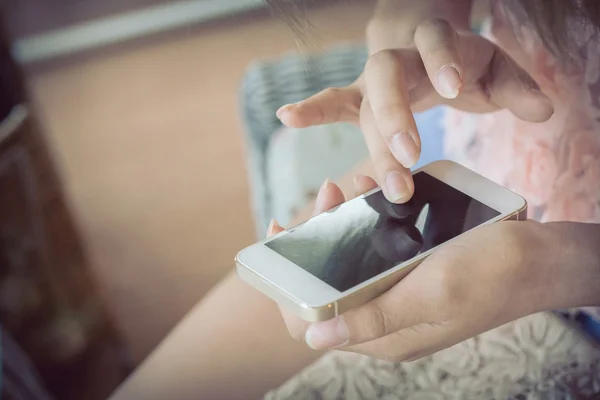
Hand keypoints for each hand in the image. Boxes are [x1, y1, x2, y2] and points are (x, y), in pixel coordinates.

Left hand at [267, 177, 565, 361]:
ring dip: (343, 223)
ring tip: (352, 186)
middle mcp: (385, 318)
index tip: (280, 234)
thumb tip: (313, 337)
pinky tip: (374, 192)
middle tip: (328, 193)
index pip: (311, 320)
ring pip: (349, 262)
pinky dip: (368, 221)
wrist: (542, 256)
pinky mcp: (411, 275)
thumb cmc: (493, 273)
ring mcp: (398, 294)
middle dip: (317, 237)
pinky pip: (375, 250)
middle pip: (326, 283)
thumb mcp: (432, 294)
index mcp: (385, 334)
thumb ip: (373, 316)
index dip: (286, 284)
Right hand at [276, 19, 553, 202]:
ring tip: (377, 185)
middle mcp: (398, 60)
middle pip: (388, 82)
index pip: (433, 44)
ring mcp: (373, 82)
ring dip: (372, 146)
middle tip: (410, 159)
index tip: (449, 90)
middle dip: (395, 118)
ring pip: (364, 108)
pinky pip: (332, 103)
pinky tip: (288, 117)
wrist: (424, 50)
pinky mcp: (359, 101)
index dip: (439, 61)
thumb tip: (544, 110)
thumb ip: (517, 86)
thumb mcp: (494, 68)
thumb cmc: (462, 63)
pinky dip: (312, 110)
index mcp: (434, 43)